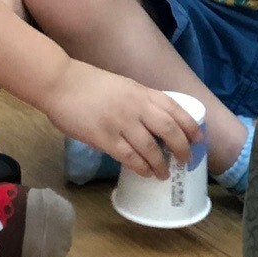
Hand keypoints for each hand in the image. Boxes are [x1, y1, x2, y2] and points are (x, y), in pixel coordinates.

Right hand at [42, 62, 200, 180]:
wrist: (59, 82)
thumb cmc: (87, 84)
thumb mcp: (121, 86)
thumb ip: (137, 102)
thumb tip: (148, 126)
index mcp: (141, 92)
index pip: (175, 109)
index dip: (190, 126)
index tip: (198, 139)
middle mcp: (136, 107)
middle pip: (169, 130)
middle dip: (181, 148)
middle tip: (185, 161)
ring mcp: (121, 123)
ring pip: (150, 148)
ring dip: (161, 164)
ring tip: (163, 174)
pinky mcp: (104, 137)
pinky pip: (129, 156)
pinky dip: (141, 166)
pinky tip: (145, 172)